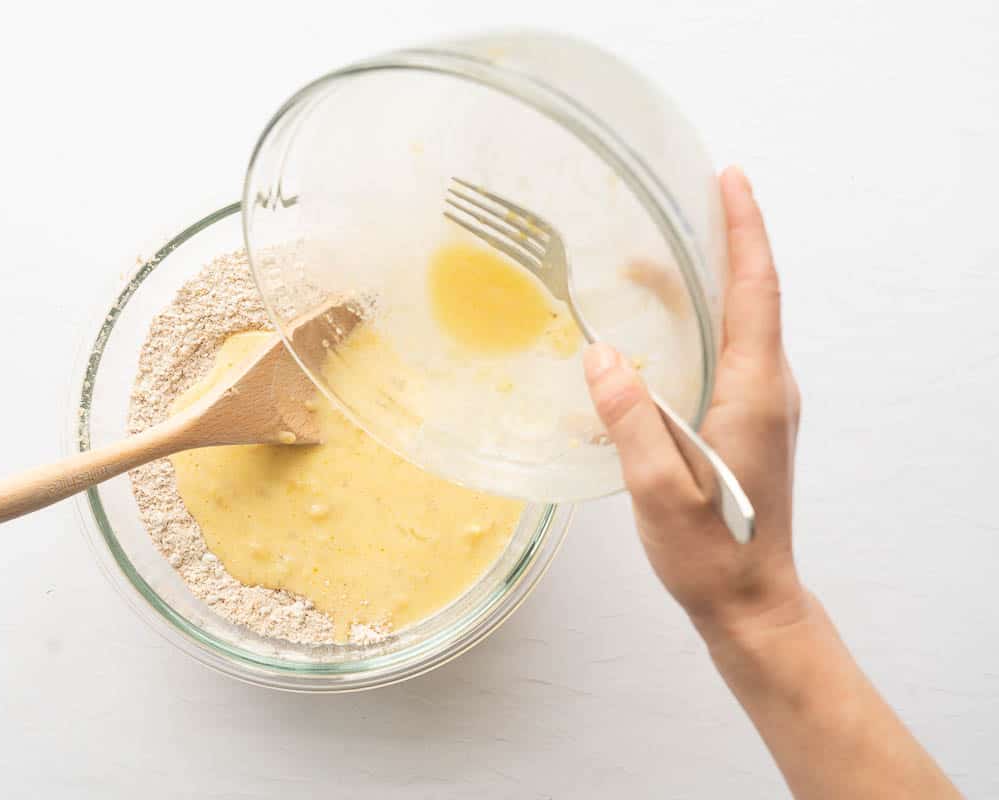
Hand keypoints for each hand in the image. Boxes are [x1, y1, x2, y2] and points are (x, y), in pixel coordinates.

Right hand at [583, 167, 804, 643]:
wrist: (750, 600)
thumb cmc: (711, 551)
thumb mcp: (660, 488)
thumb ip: (632, 419)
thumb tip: (602, 354)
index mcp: (754, 390)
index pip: (756, 290)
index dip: (744, 229)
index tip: (729, 177)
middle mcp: (767, 386)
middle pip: (749, 294)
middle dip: (718, 241)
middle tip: (675, 200)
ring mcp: (761, 402)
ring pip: (736, 321)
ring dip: (699, 283)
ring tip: (645, 257)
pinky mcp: (748, 419)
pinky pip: (727, 349)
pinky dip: (696, 320)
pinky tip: (656, 326)